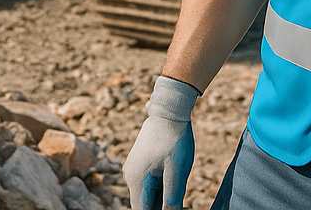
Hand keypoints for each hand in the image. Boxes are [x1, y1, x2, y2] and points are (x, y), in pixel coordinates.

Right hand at [124, 77, 198, 209]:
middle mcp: (130, 176)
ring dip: (162, 198)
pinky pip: (149, 183)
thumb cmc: (174, 140)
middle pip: (144, 204)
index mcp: (136, 180)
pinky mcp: (141, 163)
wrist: (170, 110)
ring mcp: (135, 168)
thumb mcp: (177, 172)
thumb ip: (172, 199)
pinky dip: (161, 188)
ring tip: (178, 190)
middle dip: (161, 207)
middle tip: (180, 204)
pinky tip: (175, 182)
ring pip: (148, 194)